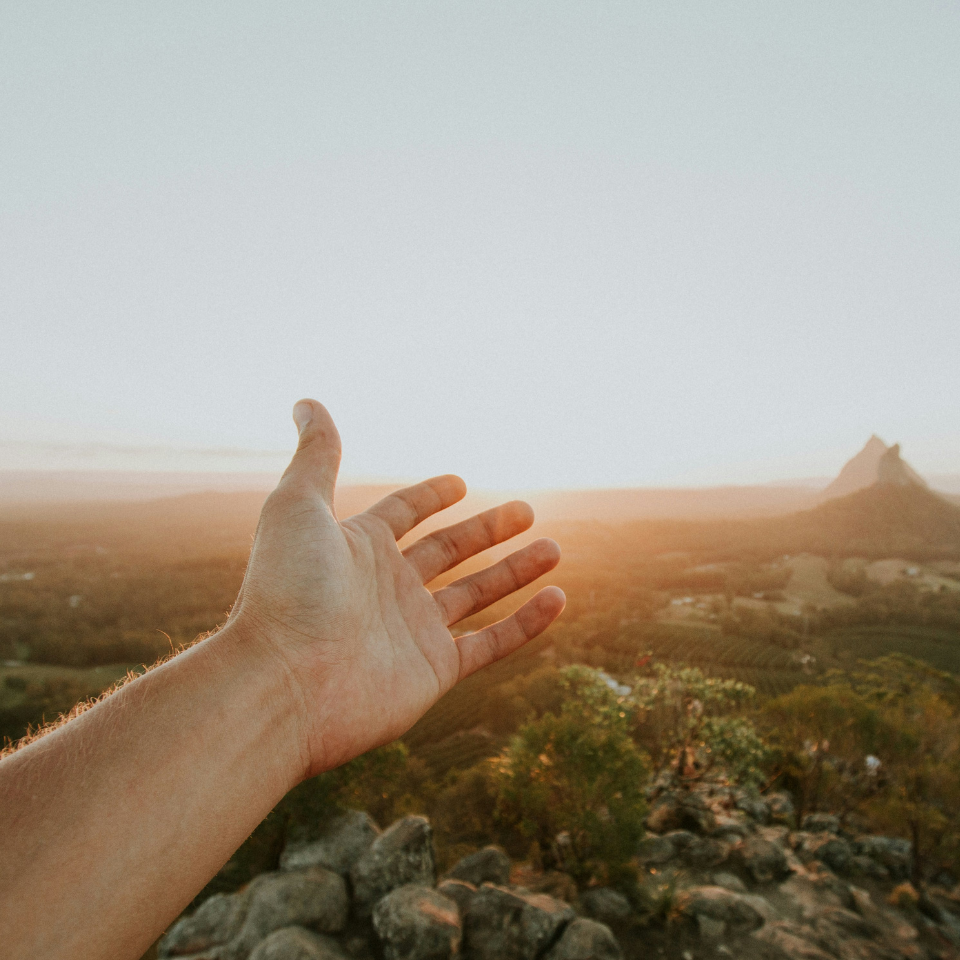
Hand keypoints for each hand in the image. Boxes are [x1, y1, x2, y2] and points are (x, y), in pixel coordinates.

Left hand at [229, 400, 564, 778]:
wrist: (285, 684)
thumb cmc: (287, 591)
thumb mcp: (298, 506)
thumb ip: (317, 455)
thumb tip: (306, 401)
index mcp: (359, 548)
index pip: (403, 513)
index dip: (430, 496)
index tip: (460, 482)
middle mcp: (387, 588)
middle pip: (448, 550)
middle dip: (487, 530)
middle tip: (526, 510)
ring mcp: (412, 631)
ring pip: (476, 594)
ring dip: (515, 571)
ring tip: (553, 548)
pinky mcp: (434, 672)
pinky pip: (490, 643)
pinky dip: (525, 624)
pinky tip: (558, 599)